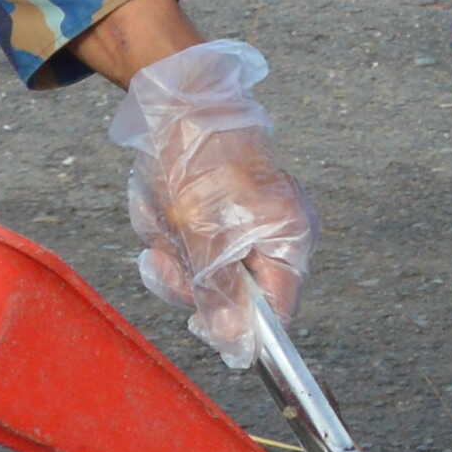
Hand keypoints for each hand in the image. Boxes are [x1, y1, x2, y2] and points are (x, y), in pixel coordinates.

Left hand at [103, 38, 315, 354]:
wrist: (180, 107)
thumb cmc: (199, 165)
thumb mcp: (203, 236)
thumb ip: (222, 293)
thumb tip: (237, 344)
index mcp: (289, 240)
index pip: (277, 312)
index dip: (242, 327)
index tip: (202, 323)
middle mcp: (278, 237)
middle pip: (239, 299)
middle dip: (194, 283)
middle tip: (165, 258)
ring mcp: (253, 228)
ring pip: (209, 278)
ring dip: (177, 260)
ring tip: (162, 226)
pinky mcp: (225, 219)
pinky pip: (196, 253)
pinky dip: (174, 241)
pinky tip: (164, 216)